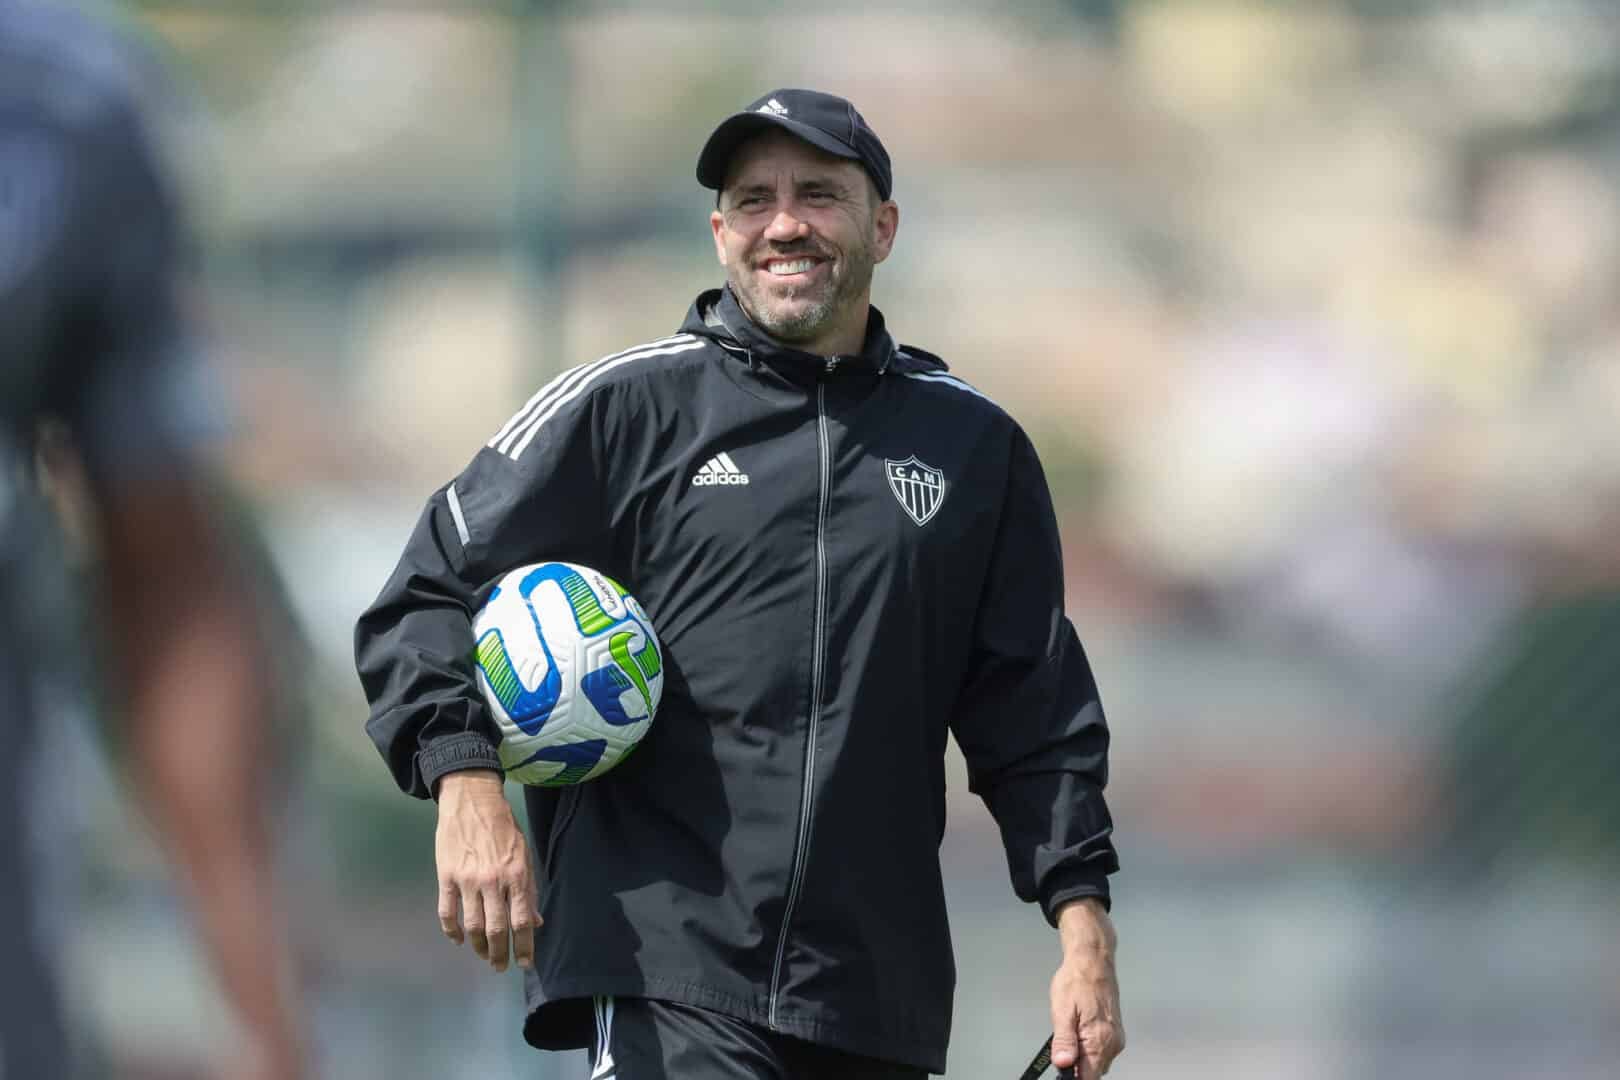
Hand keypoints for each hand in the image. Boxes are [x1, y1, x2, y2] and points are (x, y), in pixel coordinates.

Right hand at [435, 769, 539, 971]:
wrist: (472, 800)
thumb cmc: (504, 827)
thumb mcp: (524, 855)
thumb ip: (529, 889)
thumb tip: (535, 922)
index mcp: (516, 875)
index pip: (521, 921)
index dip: (524, 947)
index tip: (526, 963)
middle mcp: (492, 881)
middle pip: (497, 929)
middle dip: (501, 954)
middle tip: (501, 966)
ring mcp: (467, 881)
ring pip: (472, 926)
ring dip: (479, 946)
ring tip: (485, 955)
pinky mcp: (446, 877)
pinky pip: (447, 913)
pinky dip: (452, 931)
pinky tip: (459, 940)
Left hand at [1050, 898, 1124, 1078]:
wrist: (1093, 961)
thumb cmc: (1077, 981)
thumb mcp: (1062, 1011)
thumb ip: (1064, 1041)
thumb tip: (1063, 1064)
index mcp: (1100, 1040)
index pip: (1088, 1077)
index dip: (1072, 1077)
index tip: (1061, 1069)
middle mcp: (1113, 1043)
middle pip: (1092, 1072)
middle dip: (1076, 1066)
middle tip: (1061, 1045)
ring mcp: (1116, 1038)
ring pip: (1096, 1062)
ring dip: (1081, 1056)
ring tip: (1070, 1031)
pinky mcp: (1114, 1033)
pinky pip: (1100, 1051)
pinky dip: (1088, 1048)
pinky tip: (1078, 1031)